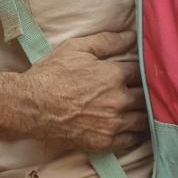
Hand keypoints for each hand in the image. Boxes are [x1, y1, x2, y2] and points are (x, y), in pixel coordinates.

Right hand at [24, 31, 146, 152]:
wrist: (30, 107)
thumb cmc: (51, 75)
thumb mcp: (77, 48)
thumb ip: (107, 41)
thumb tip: (131, 35)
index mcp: (114, 75)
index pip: (142, 71)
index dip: (143, 70)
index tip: (141, 71)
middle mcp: (118, 100)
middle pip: (146, 96)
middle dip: (147, 92)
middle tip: (145, 90)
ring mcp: (112, 123)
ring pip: (143, 120)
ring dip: (145, 113)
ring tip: (142, 109)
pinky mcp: (104, 142)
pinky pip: (131, 140)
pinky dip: (135, 133)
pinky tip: (134, 128)